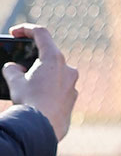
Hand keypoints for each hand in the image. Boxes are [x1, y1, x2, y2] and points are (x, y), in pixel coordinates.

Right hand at [4, 24, 78, 141]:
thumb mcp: (14, 81)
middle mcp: (68, 69)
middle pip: (49, 54)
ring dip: (40, 72)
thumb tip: (14, 68)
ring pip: (55, 71)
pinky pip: (59, 85)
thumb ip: (12, 69)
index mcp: (54, 59)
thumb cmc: (30, 101)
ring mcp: (72, 83)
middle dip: (32, 56)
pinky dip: (47, 85)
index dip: (26, 29)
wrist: (44, 127)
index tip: (15, 32)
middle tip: (19, 62)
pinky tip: (36, 94)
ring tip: (25, 82)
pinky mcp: (72, 97)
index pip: (41, 33)